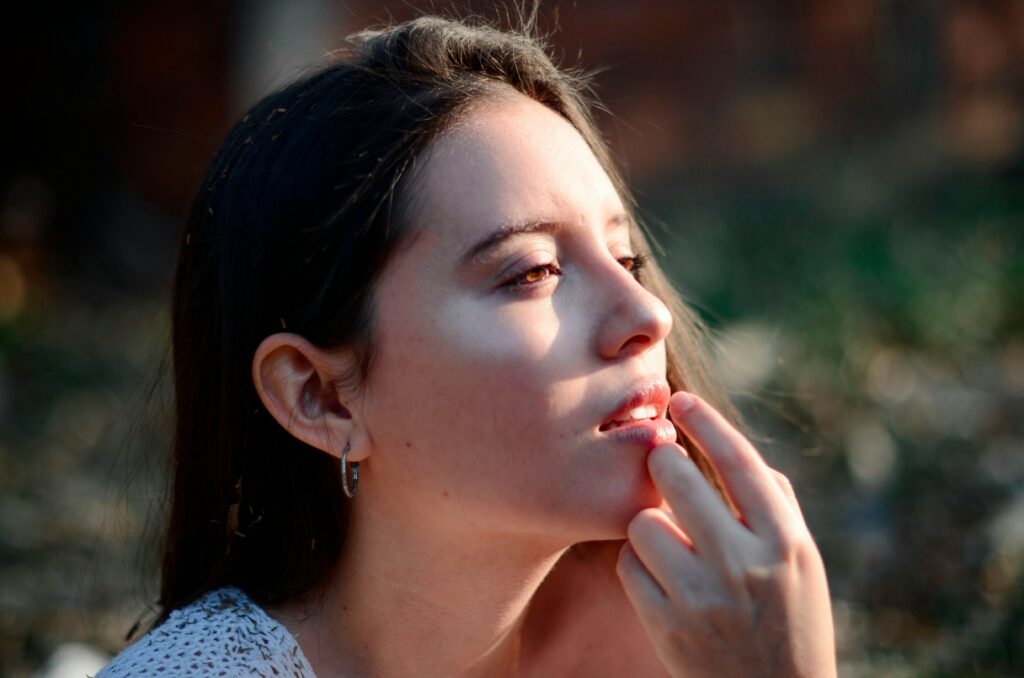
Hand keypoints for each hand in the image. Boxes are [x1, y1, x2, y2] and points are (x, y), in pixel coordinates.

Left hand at [616, 392, 836, 677]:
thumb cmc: (791, 619)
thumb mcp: (803, 561)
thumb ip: (774, 502)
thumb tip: (727, 444)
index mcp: (785, 542)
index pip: (738, 461)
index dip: (706, 421)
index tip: (682, 400)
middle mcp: (744, 566)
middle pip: (674, 476)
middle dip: (661, 461)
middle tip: (662, 463)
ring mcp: (701, 598)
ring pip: (641, 521)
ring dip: (649, 524)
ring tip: (670, 541)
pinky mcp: (666, 625)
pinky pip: (627, 565)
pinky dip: (638, 565)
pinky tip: (661, 579)